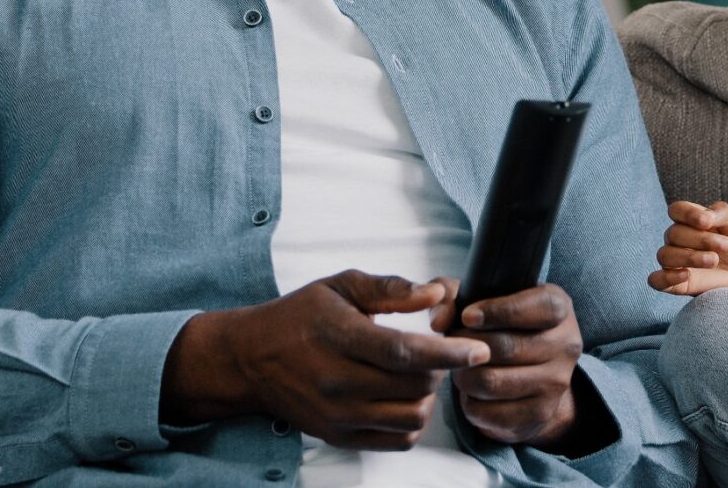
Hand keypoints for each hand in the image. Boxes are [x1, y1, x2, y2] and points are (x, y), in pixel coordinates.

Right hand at [171, 270, 490, 449]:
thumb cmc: (300, 317)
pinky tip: (406, 398)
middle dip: (442, 368)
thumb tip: (438, 292)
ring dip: (429, 396)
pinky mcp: (339, 437)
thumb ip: (392, 288)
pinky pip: (396, 441)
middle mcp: (338, 383)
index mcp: (341, 339)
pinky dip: (412, 422)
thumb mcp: (342, 286)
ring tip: (422, 374)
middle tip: (441, 351)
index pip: (406, 353)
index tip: (477, 348)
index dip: (449, 352)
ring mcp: (338, 415)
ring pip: (411, 418)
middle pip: (416, 387)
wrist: (250, 360)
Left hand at [429, 279, 585, 448]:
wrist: (531, 374)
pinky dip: (469, 402)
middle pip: (505, 347)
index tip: (468, 316)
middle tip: (452, 345)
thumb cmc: (502, 326)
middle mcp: (566, 344)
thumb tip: (438, 321)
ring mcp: (556, 382)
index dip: (499, 311)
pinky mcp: (539, 413)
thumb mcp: (482, 298)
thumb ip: (453, 295)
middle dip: (467, 346)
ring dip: (464, 375)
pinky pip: (489, 412)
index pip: (539, 307)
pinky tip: (471, 391)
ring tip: (459, 367)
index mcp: (559, 307)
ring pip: (492, 381)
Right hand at [646, 200, 727, 299]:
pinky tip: (686, 275)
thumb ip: (723, 213)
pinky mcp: (674, 284)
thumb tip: (704, 216)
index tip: (706, 222)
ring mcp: (674, 262)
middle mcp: (677, 240)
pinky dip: (667, 277)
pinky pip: (656, 280)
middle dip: (701, 239)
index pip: (676, 210)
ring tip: (714, 260)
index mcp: (690, 220)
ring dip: (690, 257)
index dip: (687, 214)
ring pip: (664, 255)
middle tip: (726, 246)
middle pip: (673, 233)